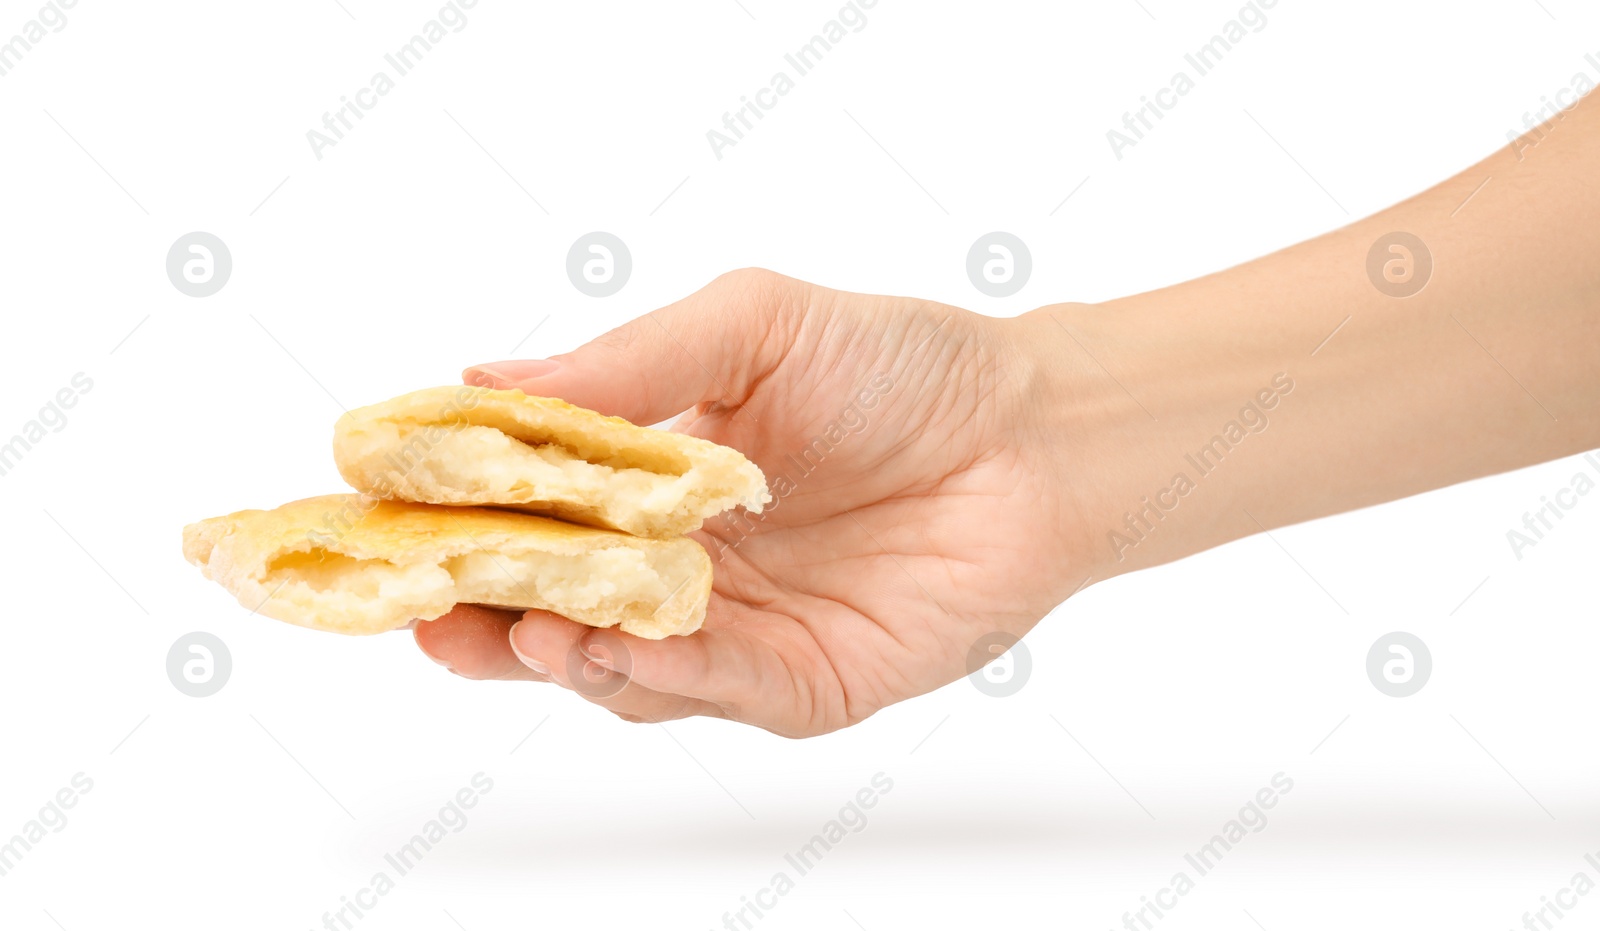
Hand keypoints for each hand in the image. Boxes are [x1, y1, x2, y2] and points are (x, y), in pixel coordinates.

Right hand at [413, 269, 1094, 736]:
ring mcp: (737, 633)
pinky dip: (665, 674)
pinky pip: (718, 689)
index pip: (528, 514)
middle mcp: (681, 567)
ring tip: (521, 628)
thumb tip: (477, 379)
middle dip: (482, 615)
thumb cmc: (899, 365)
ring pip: (620, 665)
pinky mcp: (801, 683)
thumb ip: (628, 364)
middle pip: (554, 608)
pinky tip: (623, 644)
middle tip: (421, 607)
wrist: (1033, 433)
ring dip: (563, 653)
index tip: (379, 516)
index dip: (453, 522)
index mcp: (651, 483)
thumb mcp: (751, 327)